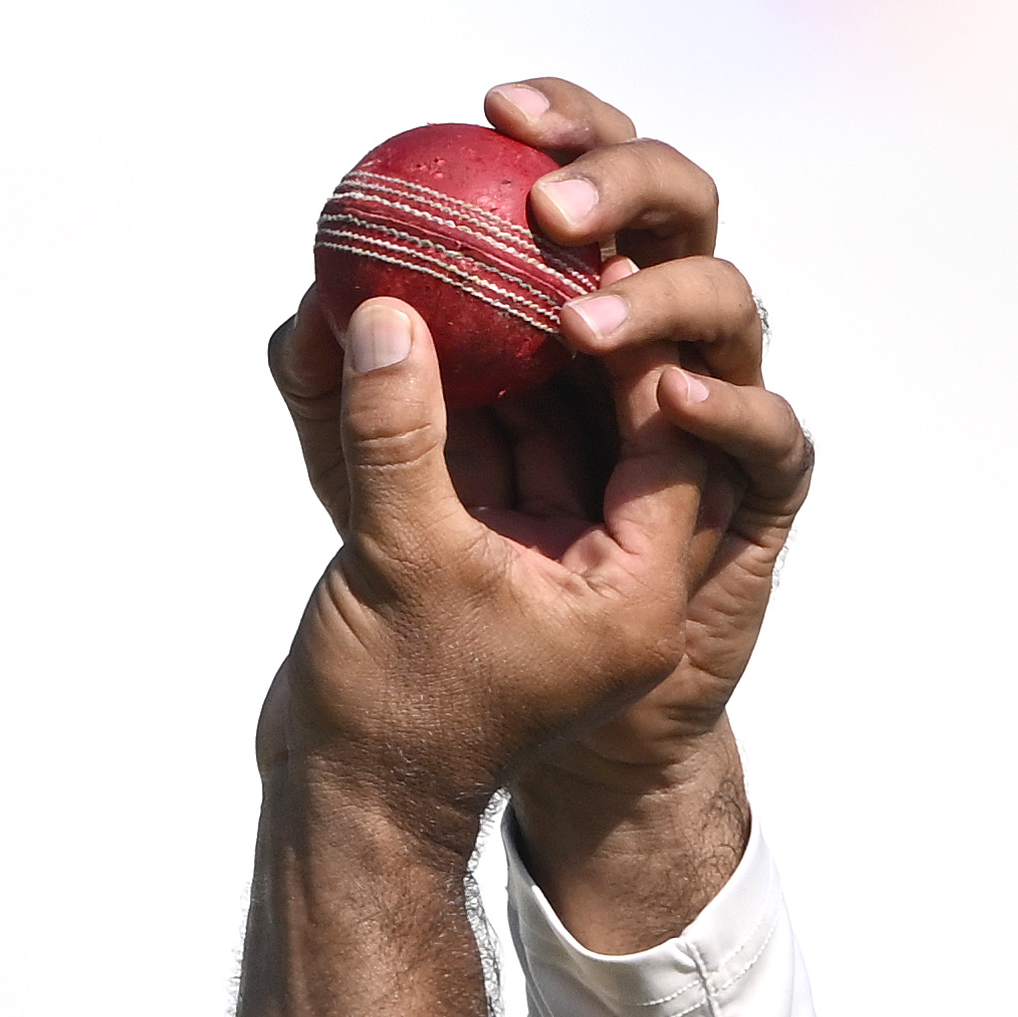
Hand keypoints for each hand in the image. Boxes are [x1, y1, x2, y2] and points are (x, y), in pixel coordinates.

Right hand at [259, 76, 808, 936]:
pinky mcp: (491, 545)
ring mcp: (553, 550)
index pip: (671, 422)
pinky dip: (451, 378)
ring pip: (551, 411)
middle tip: (540, 206)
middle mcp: (613, 560)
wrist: (345, 810)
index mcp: (640, 583)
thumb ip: (397, 433)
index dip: (632, 324)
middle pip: (623, 402)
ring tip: (470, 225)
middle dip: (579, 302)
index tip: (576, 243)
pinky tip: (406, 295)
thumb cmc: (390, 713)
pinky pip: (489, 437)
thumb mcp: (397, 561)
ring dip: (508, 326)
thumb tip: (373, 307)